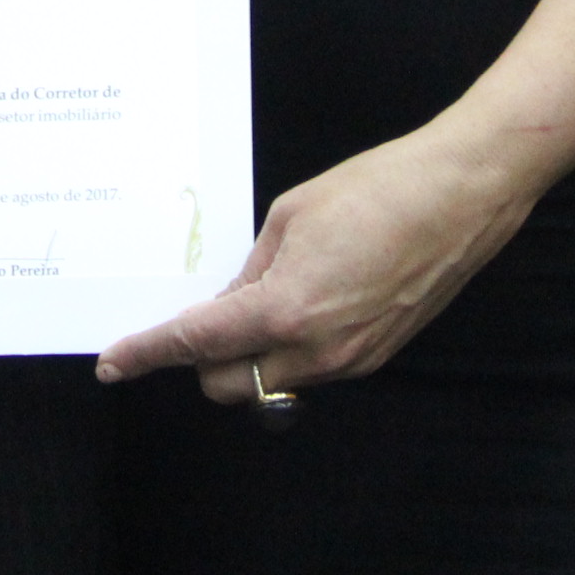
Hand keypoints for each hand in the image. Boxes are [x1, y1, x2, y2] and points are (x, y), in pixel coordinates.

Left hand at [95, 121, 534, 399]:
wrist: (460, 195)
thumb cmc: (377, 190)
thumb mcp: (289, 216)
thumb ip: (251, 269)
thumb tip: (228, 303)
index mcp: (284, 310)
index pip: (196, 344)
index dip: (147, 354)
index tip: (114, 364)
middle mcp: (317, 349)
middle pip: (230, 384)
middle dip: (201, 358)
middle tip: (200, 313)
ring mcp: (351, 359)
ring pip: (273, 383)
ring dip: (248, 355)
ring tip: (256, 296)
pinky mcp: (376, 355)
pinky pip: (311, 369)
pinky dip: (288, 349)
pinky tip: (299, 301)